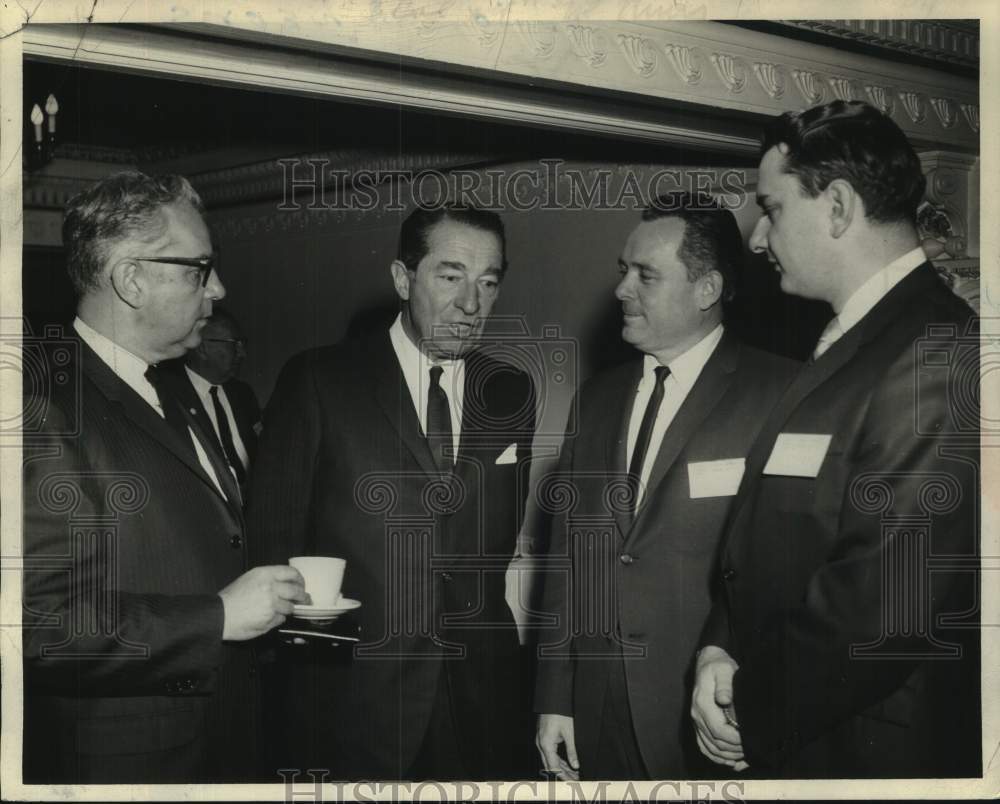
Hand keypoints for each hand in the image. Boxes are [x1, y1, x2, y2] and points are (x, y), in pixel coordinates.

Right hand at [218, 565, 305, 640]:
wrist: (220, 615)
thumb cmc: (231, 598)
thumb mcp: (249, 579)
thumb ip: (268, 579)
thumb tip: (286, 583)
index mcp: (265, 574)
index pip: (292, 573)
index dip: (300, 579)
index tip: (302, 584)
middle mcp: (271, 587)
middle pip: (297, 591)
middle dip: (302, 596)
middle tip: (304, 599)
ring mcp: (272, 604)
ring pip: (290, 607)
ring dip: (288, 609)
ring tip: (279, 609)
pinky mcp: (271, 618)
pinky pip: (281, 619)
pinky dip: (278, 619)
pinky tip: (267, 617)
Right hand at [536, 713, 579, 780]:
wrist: (552, 699)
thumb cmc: (560, 713)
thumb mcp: (569, 733)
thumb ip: (572, 751)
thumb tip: (576, 765)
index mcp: (546, 744)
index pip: (553, 767)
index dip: (563, 776)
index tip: (572, 782)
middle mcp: (541, 744)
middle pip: (550, 765)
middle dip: (563, 774)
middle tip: (575, 780)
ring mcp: (541, 741)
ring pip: (550, 759)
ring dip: (561, 767)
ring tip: (574, 773)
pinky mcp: (543, 738)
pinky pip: (550, 753)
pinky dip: (558, 759)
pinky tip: (567, 764)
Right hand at [691, 645, 747, 769]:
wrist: (708, 663)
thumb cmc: (719, 666)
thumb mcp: (724, 669)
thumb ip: (724, 684)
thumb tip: (723, 700)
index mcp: (702, 703)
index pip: (719, 731)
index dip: (735, 740)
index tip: (750, 740)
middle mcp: (697, 715)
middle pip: (715, 743)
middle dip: (735, 750)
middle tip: (753, 749)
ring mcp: (696, 721)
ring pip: (710, 748)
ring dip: (728, 756)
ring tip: (745, 756)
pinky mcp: (699, 724)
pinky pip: (705, 746)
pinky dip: (717, 757)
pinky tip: (731, 760)